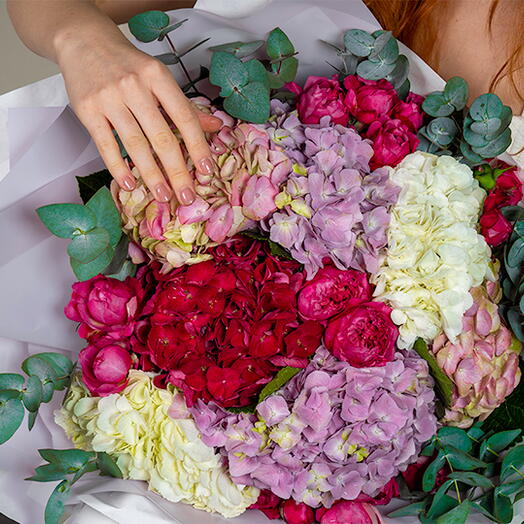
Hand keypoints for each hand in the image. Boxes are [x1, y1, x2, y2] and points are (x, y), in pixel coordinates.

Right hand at [58, 34, 221, 203]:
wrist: (83, 40)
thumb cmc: (127, 64)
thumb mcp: (160, 78)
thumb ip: (185, 106)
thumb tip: (216, 128)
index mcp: (158, 76)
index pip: (184, 118)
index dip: (197, 147)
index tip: (206, 171)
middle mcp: (134, 86)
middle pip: (161, 137)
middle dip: (176, 171)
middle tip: (186, 195)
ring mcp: (109, 98)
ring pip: (135, 144)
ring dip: (151, 175)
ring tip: (163, 195)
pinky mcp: (87, 110)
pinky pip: (105, 145)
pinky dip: (118, 167)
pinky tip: (130, 184)